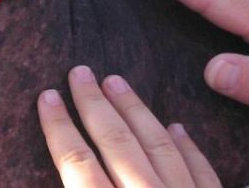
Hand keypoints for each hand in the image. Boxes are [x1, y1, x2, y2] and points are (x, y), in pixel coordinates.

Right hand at [37, 66, 220, 187]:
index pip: (77, 162)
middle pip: (116, 143)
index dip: (58, 127)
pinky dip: (187, 147)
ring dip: (135, 111)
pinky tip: (177, 127)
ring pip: (158, 147)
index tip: (47, 96)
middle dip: (93, 104)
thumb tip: (51, 176)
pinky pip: (202, 172)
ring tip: (116, 82)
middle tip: (79, 71)